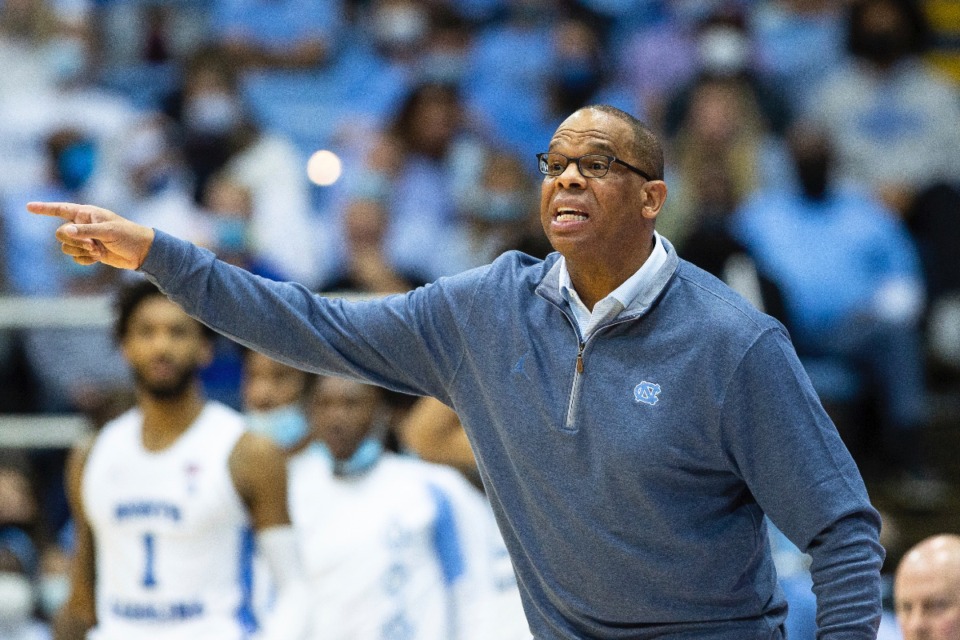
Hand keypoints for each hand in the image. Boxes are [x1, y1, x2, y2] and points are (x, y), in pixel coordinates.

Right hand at [27, 202, 154, 270]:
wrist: (141, 252)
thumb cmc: (127, 235)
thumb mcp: (108, 231)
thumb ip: (86, 231)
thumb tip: (65, 231)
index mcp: (86, 214)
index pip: (61, 209)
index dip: (45, 209)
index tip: (29, 207)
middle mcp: (83, 225)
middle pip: (60, 234)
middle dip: (74, 241)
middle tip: (93, 243)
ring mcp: (85, 239)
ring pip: (66, 247)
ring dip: (80, 251)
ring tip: (98, 250)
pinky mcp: (89, 252)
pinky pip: (75, 258)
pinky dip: (85, 260)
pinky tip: (98, 258)